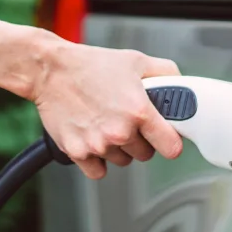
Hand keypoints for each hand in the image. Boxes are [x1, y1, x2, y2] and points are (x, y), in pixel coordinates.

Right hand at [31, 43, 184, 179]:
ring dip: (118, 148)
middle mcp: (120, 132)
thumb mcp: (135, 60)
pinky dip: (97, 160)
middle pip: (145, 155)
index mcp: (139, 111)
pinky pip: (98, 170)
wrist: (50, 70)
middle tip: (127, 120)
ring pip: (121, 161)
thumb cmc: (90, 65)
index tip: (165, 137)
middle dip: (140, 140)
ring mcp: (98, 145)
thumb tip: (182, 87)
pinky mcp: (78, 152)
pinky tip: (93, 137)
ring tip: (105, 123)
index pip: (172, 147)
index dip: (170, 142)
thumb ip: (166, 74)